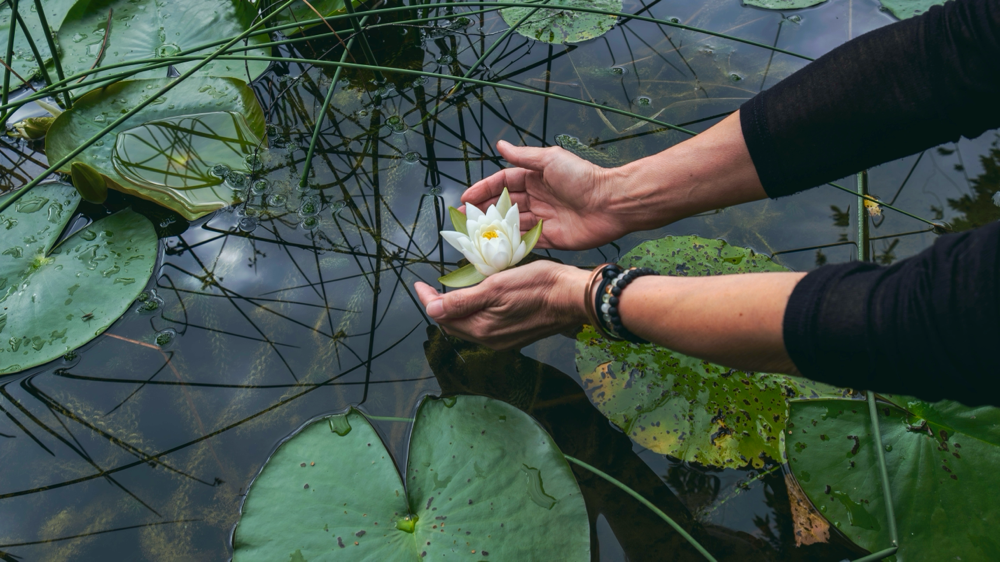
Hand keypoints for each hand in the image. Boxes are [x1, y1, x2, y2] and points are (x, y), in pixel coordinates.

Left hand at [414, 261, 589, 349]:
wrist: (574, 297)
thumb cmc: (538, 286)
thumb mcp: (495, 287)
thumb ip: (462, 301)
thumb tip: (432, 310)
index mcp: (482, 329)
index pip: (443, 316)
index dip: (428, 300)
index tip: (419, 285)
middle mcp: (491, 339)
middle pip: (454, 325)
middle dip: (440, 307)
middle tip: (432, 288)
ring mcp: (504, 339)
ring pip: (470, 326)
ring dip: (457, 311)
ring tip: (452, 292)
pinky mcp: (515, 334)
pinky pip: (486, 326)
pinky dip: (475, 313)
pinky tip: (479, 300)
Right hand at [461, 140, 631, 250]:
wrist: (610, 204)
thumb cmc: (582, 177)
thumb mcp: (550, 160)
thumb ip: (523, 156)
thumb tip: (501, 144)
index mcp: (536, 177)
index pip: (503, 182)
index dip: (483, 189)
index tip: (465, 198)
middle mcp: (537, 198)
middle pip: (504, 204)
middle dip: (484, 210)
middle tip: (464, 219)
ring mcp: (543, 218)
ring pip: (512, 224)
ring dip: (494, 228)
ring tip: (474, 234)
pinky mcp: (550, 238)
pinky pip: (526, 241)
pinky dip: (511, 243)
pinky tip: (496, 247)